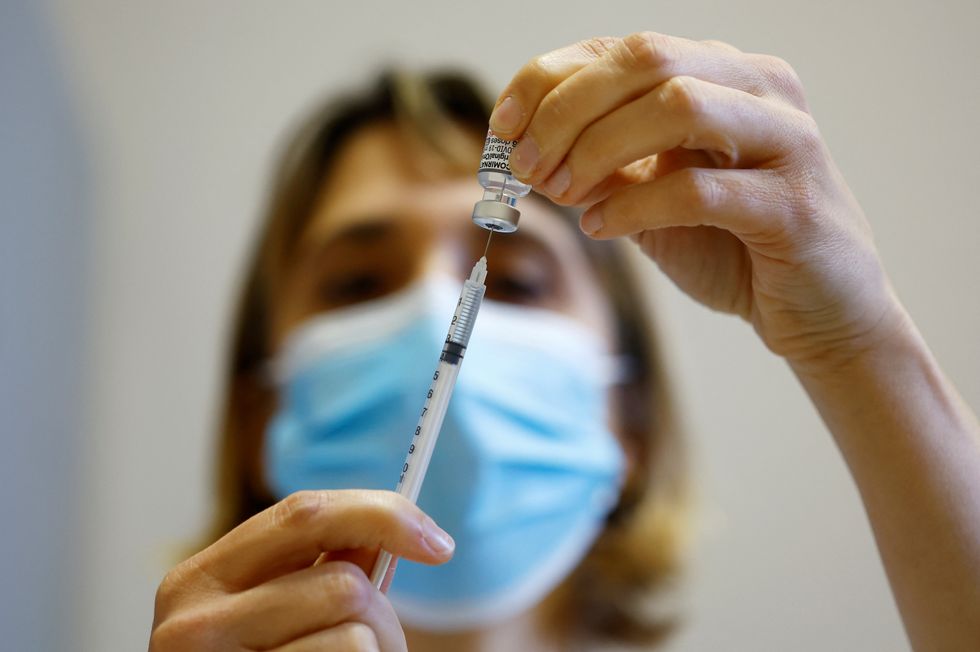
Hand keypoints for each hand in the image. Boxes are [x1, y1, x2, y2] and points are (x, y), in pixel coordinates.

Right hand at [149, 490, 453, 650]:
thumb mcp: (271, 614)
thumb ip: (322, 569)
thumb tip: (399, 530)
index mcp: (199, 580)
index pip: (303, 514)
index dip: (382, 516)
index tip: (438, 544)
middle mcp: (193, 624)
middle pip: (344, 584)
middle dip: (380, 615)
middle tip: (376, 645)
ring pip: (355, 639)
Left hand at [491, 33, 905, 373]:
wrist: (820, 315)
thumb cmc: (735, 249)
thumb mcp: (655, 199)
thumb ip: (605, 170)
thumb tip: (529, 154)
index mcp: (725, 74)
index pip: (623, 48)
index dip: (550, 79)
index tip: (503, 126)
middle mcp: (761, 89)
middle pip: (647, 59)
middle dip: (567, 110)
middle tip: (525, 165)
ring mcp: (786, 141)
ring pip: (678, 106)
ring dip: (599, 149)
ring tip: (561, 193)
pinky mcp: (794, 204)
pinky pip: (698, 188)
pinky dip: (634, 207)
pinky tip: (603, 228)